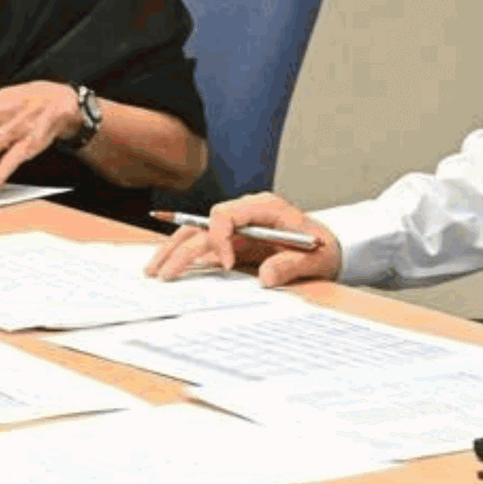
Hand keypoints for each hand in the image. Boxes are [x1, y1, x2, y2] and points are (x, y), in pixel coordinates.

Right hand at [143, 192, 341, 287]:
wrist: (328, 248)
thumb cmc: (323, 248)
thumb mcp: (315, 259)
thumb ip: (291, 265)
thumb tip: (265, 277)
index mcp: (264, 207)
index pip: (226, 214)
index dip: (220, 238)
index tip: (227, 263)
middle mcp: (244, 212)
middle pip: (203, 224)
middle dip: (181, 248)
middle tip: (164, 274)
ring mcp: (237, 226)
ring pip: (196, 232)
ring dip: (174, 250)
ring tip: (153, 270)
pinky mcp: (233, 241)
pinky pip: (203, 244)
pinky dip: (183, 255)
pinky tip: (165, 266)